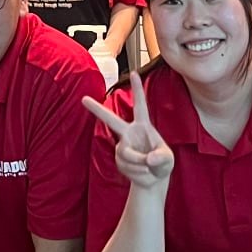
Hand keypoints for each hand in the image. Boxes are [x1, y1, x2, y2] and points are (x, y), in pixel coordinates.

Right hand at [82, 75, 172, 191]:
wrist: (153, 179)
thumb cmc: (162, 163)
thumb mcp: (168, 159)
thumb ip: (161, 157)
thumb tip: (148, 159)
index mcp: (143, 125)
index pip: (140, 105)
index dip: (137, 89)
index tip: (134, 72)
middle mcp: (129, 133)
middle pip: (111, 120)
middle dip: (96, 109)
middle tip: (83, 99)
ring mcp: (122, 146)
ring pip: (127, 153)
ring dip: (140, 164)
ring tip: (148, 168)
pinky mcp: (119, 159)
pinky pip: (126, 165)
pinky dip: (137, 171)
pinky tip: (142, 173)